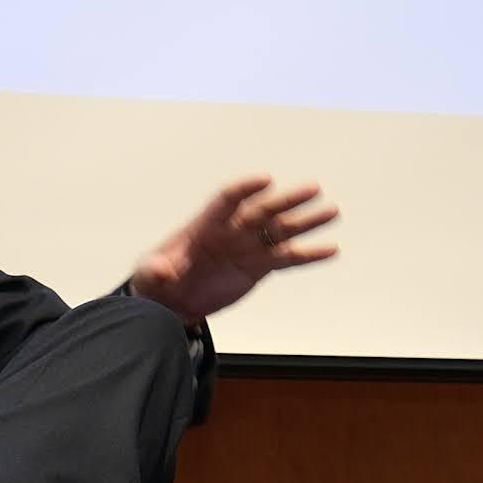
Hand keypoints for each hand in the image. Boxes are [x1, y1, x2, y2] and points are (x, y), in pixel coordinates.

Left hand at [127, 176, 336, 326]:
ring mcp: (248, 247)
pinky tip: (330, 250)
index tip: (266, 180)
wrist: (172, 302)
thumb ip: (156, 270)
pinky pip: (287, 258)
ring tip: (332, 212)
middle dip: (288, 200)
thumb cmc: (157, 282)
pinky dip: (308, 255)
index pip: (227, 200)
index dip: (246, 189)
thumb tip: (162, 270)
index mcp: (205, 225)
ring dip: (306, 221)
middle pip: (264, 210)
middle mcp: (232, 230)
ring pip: (281, 231)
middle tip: (313, 189)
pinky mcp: (259, 266)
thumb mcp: (150, 276)